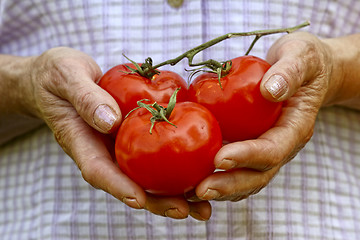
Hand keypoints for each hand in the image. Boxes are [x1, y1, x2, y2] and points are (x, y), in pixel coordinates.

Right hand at [26, 47, 209, 219]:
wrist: (59, 77)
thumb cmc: (57, 74)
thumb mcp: (66, 76)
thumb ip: (85, 97)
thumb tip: (110, 121)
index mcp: (80, 140)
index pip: (97, 170)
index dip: (118, 187)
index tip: (139, 200)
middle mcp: (101, 150)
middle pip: (127, 183)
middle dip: (155, 201)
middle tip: (184, 211)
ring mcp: (117, 147)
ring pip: (143, 176)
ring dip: (172, 193)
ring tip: (201, 207)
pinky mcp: (130, 138)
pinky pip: (152, 155)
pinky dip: (174, 168)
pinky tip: (199, 174)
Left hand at [191, 32, 334, 200]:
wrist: (304, 70)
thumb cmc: (304, 60)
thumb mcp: (302, 56)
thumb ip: (290, 72)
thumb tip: (270, 90)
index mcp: (295, 128)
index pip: (272, 150)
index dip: (247, 157)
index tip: (220, 159)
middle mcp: (281, 144)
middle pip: (258, 175)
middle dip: (229, 184)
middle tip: (200, 190)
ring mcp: (266, 147)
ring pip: (246, 178)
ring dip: (221, 188)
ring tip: (190, 193)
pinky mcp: (252, 145)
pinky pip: (236, 167)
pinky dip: (216, 176)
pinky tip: (192, 179)